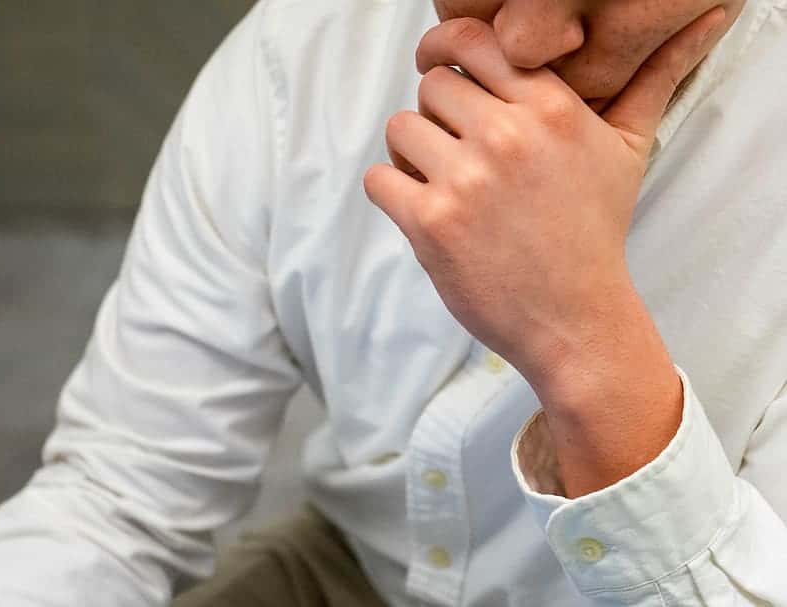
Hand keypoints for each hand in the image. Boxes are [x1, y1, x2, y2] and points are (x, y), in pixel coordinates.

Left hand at [363, 8, 725, 386]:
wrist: (576, 318)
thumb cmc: (594, 232)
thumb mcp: (627, 148)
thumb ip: (649, 81)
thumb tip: (702, 22)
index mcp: (551, 107)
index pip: (473, 41)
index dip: (449, 55)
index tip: (445, 78)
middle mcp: (508, 135)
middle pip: (431, 86)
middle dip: (438, 118)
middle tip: (459, 154)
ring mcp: (467, 179)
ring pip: (400, 128)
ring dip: (412, 156)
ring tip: (442, 186)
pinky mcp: (432, 222)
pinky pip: (379, 179)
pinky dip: (393, 193)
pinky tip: (424, 210)